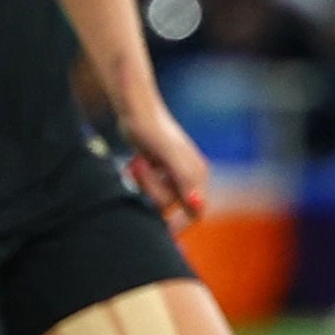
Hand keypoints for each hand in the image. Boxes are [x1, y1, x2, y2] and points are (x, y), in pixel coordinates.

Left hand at [120, 95, 212, 228]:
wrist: (136, 110)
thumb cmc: (151, 129)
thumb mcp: (168, 154)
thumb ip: (185, 178)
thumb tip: (197, 204)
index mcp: (198, 174)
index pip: (195, 213)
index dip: (179, 223)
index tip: (158, 225)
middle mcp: (190, 175)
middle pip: (173, 206)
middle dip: (154, 193)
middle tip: (142, 170)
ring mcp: (174, 173)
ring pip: (160, 198)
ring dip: (145, 185)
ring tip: (138, 163)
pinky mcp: (160, 170)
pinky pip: (151, 190)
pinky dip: (141, 180)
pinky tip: (136, 163)